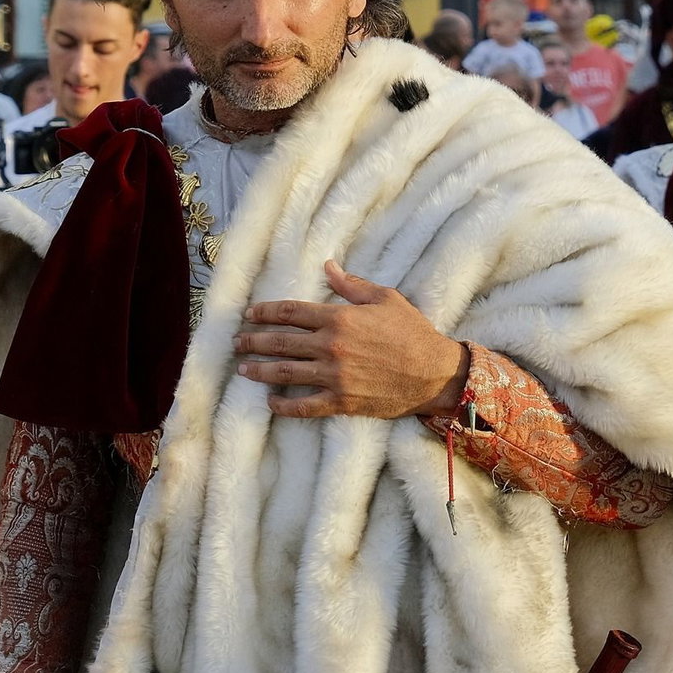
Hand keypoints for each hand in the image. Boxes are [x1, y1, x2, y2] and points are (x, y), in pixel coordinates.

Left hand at [236, 261, 467, 418]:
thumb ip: (352, 285)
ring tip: (243, 369)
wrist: (434, 373)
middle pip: (280, 342)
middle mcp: (330, 346)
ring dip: (259, 371)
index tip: (250, 314)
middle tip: (237, 342)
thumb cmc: (413, 332)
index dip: (265, 312)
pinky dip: (284, 406)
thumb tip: (328, 267)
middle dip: (254, 341)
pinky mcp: (341, 401)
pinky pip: (304, 406)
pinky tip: (270, 403)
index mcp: (339, 318)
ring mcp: (334, 376)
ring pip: (285, 373)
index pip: (290, 312)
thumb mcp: (385, 299)